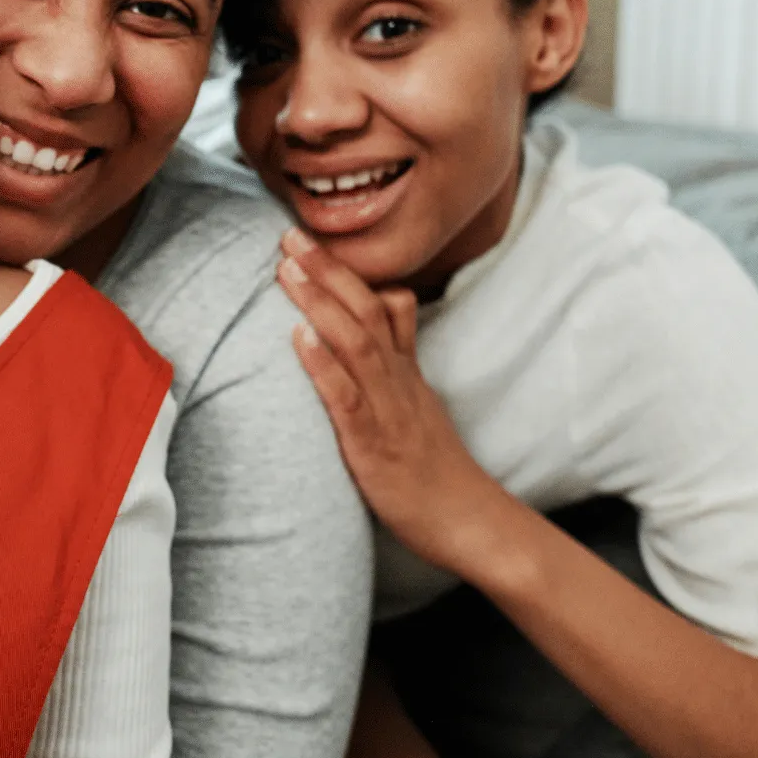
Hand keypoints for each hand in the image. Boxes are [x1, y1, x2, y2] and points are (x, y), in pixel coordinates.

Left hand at [276, 229, 521, 578]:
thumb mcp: (418, 407)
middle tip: (289, 234)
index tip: (312, 240)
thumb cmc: (435, 469)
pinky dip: (323, 364)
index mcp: (406, 372)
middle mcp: (398, 381)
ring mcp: (388, 410)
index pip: (385, 306)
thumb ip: (396, 368)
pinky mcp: (373, 445)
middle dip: (327, 270)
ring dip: (320, 302)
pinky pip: (347, 398)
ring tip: (287, 269)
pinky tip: (299, 337)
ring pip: (357, 343)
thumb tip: (372, 335)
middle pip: (367, 310)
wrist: (470, 522)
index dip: (348, 270)